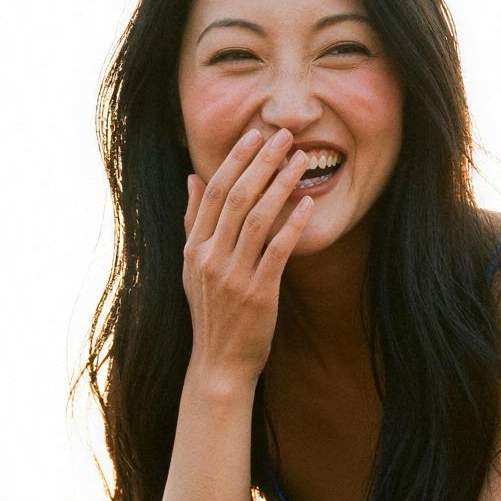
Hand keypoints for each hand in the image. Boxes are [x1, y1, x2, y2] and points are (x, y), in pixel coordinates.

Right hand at [182, 124, 315, 385]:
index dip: (236, 160)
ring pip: (258, 217)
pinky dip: (293, 224)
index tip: (255, 135)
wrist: (219, 364)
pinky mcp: (258, 294)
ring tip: (302, 160)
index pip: (214, 192)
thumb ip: (193, 222)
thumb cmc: (213, 314)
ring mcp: (233, 277)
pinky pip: (277, 250)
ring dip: (282, 184)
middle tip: (284, 136)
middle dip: (262, 161)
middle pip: (237, 197)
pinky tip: (307, 203)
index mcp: (194, 248)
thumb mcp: (192, 267)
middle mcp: (209, 259)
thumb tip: (192, 179)